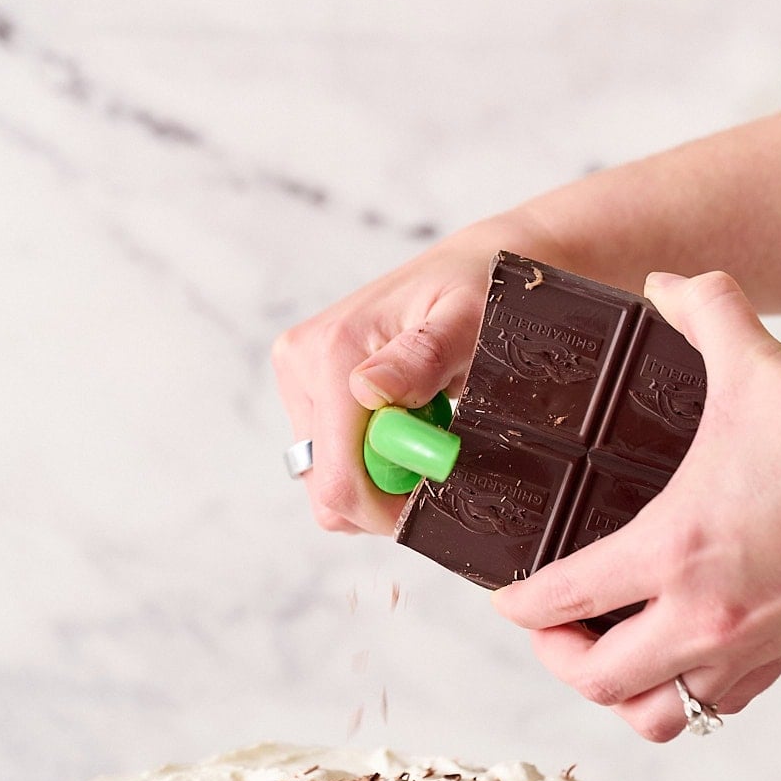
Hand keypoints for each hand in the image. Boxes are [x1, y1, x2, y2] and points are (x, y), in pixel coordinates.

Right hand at [272, 216, 554, 533]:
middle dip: (382, 494)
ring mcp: (300, 379)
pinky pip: (332, 460)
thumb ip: (424, 355)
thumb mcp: (470, 316)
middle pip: (327, 488)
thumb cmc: (480, 288)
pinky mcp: (307, 391)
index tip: (433, 498)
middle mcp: (302, 364)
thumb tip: (369, 389)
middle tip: (434, 457)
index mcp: (332, 351)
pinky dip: (371, 462)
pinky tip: (403, 426)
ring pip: (328, 479)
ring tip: (423, 430)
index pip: (338, 479)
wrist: (472, 268)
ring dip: (379, 477)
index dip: (385, 512)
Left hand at [493, 271, 780, 739]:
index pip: (563, 599)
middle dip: (557, 656)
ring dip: (618, 692)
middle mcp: (702, 616)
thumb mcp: (758, 367)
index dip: (518, 604)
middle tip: (550, 624)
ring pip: (655, 714)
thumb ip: (706, 313)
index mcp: (675, 550)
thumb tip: (666, 283)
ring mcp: (744, 648)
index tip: (504, 595)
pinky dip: (679, 694)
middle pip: (597, 680)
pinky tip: (672, 652)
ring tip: (607, 650)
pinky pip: (714, 708)